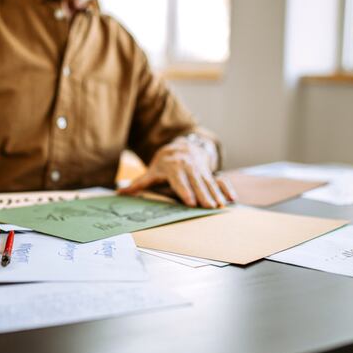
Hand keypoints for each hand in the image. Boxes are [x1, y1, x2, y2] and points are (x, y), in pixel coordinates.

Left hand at [119, 137, 236, 207]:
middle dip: (203, 195)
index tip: (191, 202)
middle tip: (210, 207)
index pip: (180, 180)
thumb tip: (120, 193)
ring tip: (220, 206)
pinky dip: (227, 188)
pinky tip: (232, 198)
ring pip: (209, 182)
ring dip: (215, 194)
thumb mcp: (152, 171)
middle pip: (196, 182)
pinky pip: (220, 179)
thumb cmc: (165, 163)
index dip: (185, 191)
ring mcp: (201, 168)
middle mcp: (188, 166)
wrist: (183, 145)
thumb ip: (139, 184)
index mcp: (173, 167)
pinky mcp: (210, 171)